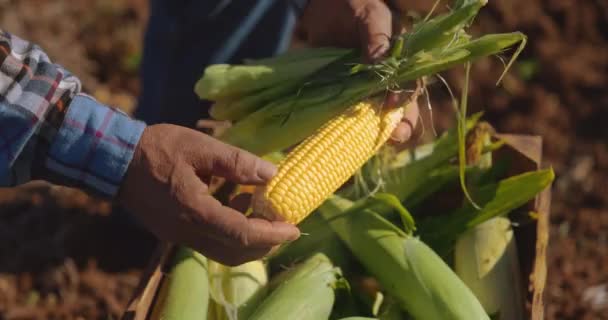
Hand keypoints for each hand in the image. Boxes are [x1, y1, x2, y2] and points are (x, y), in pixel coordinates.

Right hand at [118, 124, 299, 265]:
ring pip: (223, 251)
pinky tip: (237, 204)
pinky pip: (209, 241)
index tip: (295, 228)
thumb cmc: (156, 148)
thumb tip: (272, 174)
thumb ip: (237, 162)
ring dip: (249, 240)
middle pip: (235, 252)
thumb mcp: (200, 147)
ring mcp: (178, 235)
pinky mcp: (173, 232)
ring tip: (264, 212)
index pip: (242, 234)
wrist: (113, 160)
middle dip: (266, 244)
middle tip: (285, 226)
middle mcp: (187, 232)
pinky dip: (230, 232)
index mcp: (195, 211)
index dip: (272, 234)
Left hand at [296, 0, 418, 142]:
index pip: (408, 95)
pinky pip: (334, 120)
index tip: (393, 107)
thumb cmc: (357, 7)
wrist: (325, 6)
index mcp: (399, 71)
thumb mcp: (371, 18)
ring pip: (364, 125)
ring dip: (360, 138)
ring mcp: (357, 96)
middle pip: (392, 118)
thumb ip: (377, 39)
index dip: (405, 107)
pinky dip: (327, 134)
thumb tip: (379, 63)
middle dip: (392, 132)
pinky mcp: (335, 99)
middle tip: (390, 138)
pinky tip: (320, 142)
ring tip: (352, 147)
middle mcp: (381, 88)